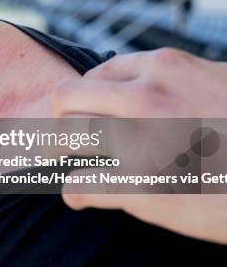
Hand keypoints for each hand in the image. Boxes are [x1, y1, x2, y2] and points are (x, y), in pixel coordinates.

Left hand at [50, 48, 226, 244]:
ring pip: (63, 137)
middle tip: (62, 139)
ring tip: (64, 164)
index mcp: (165, 68)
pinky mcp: (140, 184)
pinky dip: (73, 193)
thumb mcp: (217, 84)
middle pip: (64, 98)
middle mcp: (145, 97)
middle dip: (57, 120)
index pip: (97, 74)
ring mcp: (139, 139)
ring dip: (56, 153)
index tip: (86, 114)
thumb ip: (179, 83)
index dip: (85, 98)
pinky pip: (80, 184)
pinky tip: (80, 197)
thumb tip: (148, 89)